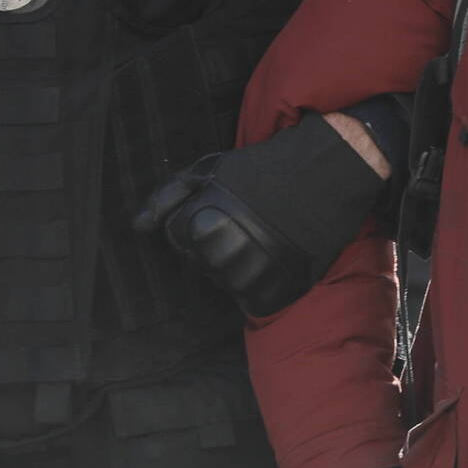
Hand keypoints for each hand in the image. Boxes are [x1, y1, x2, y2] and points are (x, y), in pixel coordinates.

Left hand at [138, 112, 395, 315]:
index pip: (177, 239)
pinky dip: (260, 282)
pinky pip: (252, 299)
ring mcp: (254, 277)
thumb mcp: (209, 170)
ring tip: (262, 236)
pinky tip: (274, 255)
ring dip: (238, 263)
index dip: (197, 219)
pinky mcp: (279, 291)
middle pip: (201, 263)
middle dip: (215, 243)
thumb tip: (138, 227)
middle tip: (246, 220)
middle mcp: (227, 256)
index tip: (224, 205)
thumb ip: (166, 198)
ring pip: (226, 283)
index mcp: (203, 226)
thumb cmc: (265, 168)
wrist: (329, 172)